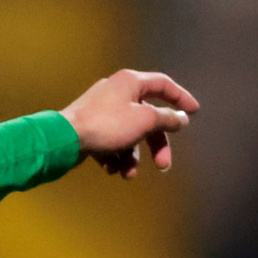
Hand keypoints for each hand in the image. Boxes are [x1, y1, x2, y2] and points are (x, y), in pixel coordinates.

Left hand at [60, 69, 197, 178]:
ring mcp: (101, 111)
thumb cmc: (107, 125)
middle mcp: (115, 93)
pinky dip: (114, 157)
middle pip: (147, 118)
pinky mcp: (89, 128)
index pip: (163, 85)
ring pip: (128, 135)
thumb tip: (181, 118)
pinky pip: (110, 142)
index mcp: (130, 82)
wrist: (63, 139)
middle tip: (163, 166)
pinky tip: (110, 169)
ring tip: (127, 174)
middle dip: (156, 145)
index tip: (194, 112)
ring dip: (132, 157)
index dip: (181, 97)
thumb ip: (166, 118)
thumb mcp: (144, 120)